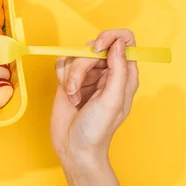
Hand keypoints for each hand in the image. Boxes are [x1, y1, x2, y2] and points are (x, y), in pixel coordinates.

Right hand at [50, 29, 138, 185]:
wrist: (73, 147)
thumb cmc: (97, 130)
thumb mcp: (112, 100)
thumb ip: (118, 70)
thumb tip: (119, 43)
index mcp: (124, 75)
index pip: (124, 41)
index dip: (110, 38)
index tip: (96, 49)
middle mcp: (107, 72)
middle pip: (92, 47)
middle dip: (80, 67)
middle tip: (76, 87)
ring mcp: (87, 75)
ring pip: (74, 55)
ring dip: (69, 77)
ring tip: (73, 97)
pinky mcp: (69, 78)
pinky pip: (62, 63)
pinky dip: (61, 78)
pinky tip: (67, 96)